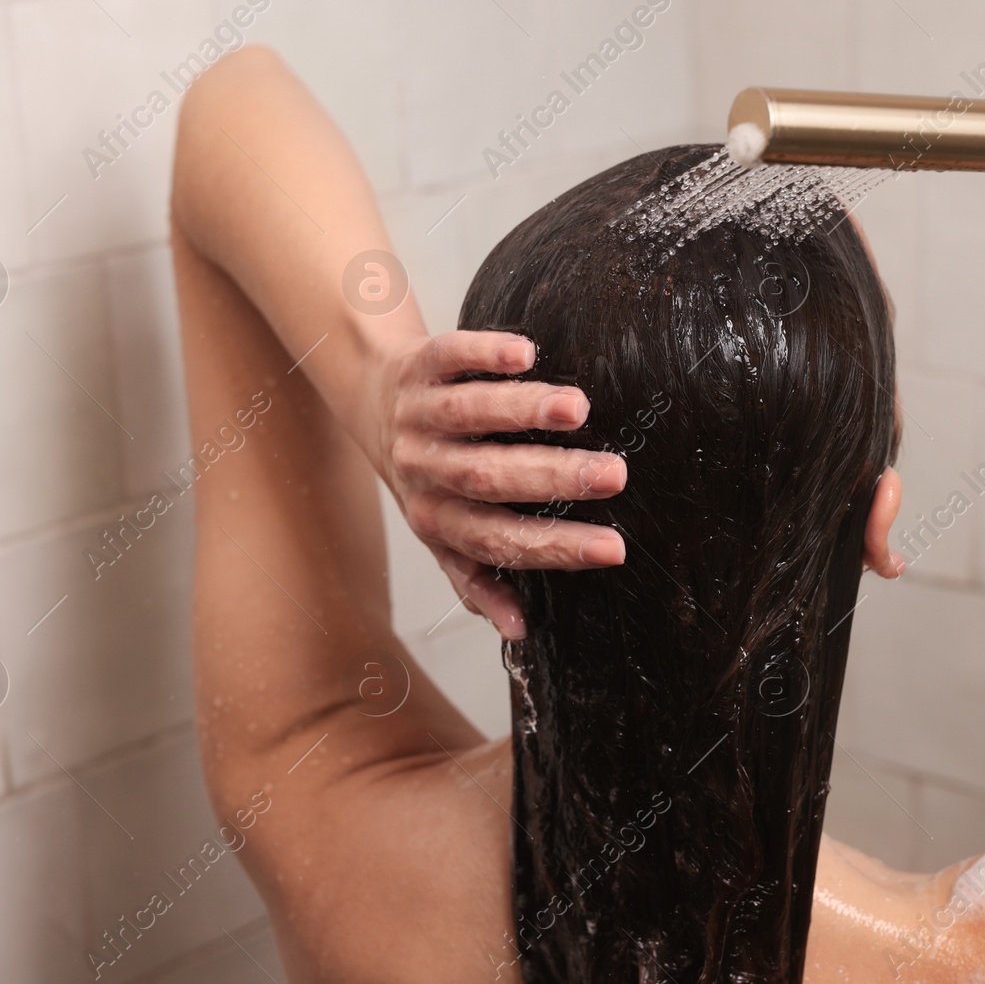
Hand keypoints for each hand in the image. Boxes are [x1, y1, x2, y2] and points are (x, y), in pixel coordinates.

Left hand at [366, 329, 627, 638]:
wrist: (371, 404)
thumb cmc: (427, 476)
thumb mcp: (441, 535)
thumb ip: (476, 579)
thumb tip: (519, 631)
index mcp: (437, 518)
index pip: (499, 541)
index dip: (554, 547)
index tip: (613, 548)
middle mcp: (424, 468)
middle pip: (486, 478)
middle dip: (552, 478)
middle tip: (613, 475)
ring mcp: (418, 415)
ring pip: (468, 415)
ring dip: (523, 411)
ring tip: (579, 408)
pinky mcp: (418, 366)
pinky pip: (449, 357)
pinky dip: (483, 353)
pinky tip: (525, 352)